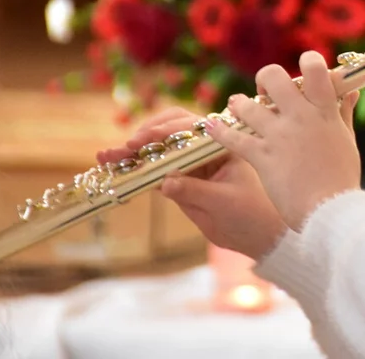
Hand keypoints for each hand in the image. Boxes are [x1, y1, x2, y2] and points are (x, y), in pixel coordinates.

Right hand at [95, 103, 288, 259]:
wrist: (257, 236)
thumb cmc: (251, 213)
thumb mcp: (224, 202)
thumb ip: (194, 191)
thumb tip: (164, 182)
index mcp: (222, 144)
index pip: (190, 128)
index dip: (164, 132)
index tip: (141, 142)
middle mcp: (204, 148)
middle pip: (169, 132)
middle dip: (143, 137)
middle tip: (121, 150)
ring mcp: (190, 163)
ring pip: (158, 150)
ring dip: (132, 152)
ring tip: (107, 157)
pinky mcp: (180, 180)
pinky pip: (155, 171)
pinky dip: (136, 170)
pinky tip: (114, 170)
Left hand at [206, 50, 362, 230]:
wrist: (330, 210)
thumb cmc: (342, 177)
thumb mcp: (347, 141)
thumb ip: (344, 113)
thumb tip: (352, 92)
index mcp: (325, 111)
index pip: (315, 69)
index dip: (308, 61)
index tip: (303, 68)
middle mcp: (300, 117)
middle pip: (274, 78)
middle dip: (266, 78)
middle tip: (264, 90)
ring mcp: (280, 136)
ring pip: (249, 106)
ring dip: (240, 104)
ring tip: (237, 106)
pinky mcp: (263, 156)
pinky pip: (234, 138)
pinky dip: (221, 131)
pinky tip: (213, 127)